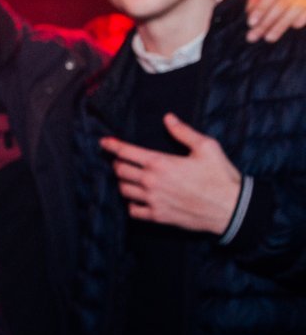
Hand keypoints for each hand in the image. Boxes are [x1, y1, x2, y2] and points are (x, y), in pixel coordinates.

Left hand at [100, 113, 240, 233]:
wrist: (231, 208)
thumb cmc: (220, 176)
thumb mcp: (207, 147)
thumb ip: (183, 132)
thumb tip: (168, 118)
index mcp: (161, 162)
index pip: (126, 152)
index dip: (112, 145)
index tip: (103, 142)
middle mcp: (152, 181)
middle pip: (120, 170)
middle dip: (118, 163)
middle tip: (123, 161)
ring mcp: (153, 200)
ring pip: (123, 190)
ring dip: (124, 182)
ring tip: (131, 178)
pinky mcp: (158, 216)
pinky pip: (133, 211)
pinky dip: (131, 204)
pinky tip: (138, 199)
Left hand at [244, 0, 305, 42]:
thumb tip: (250, 13)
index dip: (262, 7)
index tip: (251, 23)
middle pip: (284, 1)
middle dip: (268, 21)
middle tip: (255, 36)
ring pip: (297, 7)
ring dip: (282, 25)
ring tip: (269, 38)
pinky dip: (301, 20)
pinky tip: (292, 27)